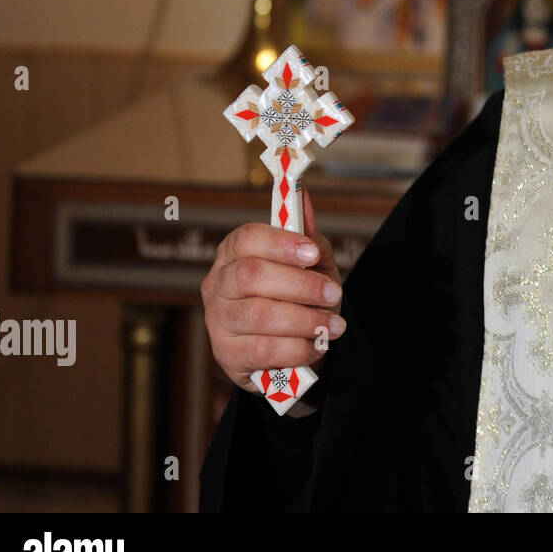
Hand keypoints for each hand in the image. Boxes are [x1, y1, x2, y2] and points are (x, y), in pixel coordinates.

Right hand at [201, 188, 344, 393]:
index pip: (246, 238)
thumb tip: (304, 196)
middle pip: (250, 275)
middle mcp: (218, 284)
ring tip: (334, 325)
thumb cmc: (300, 298)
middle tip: (333, 294)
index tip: (312, 252)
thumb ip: (307, 236)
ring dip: (304, 320)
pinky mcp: (226, 355)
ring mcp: (218, 321)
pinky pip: (262, 350)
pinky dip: (297, 348)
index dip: (279, 243)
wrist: (294, 349)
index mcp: (234, 254)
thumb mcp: (311, 265)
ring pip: (258, 315)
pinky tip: (316, 345)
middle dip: (300, 285)